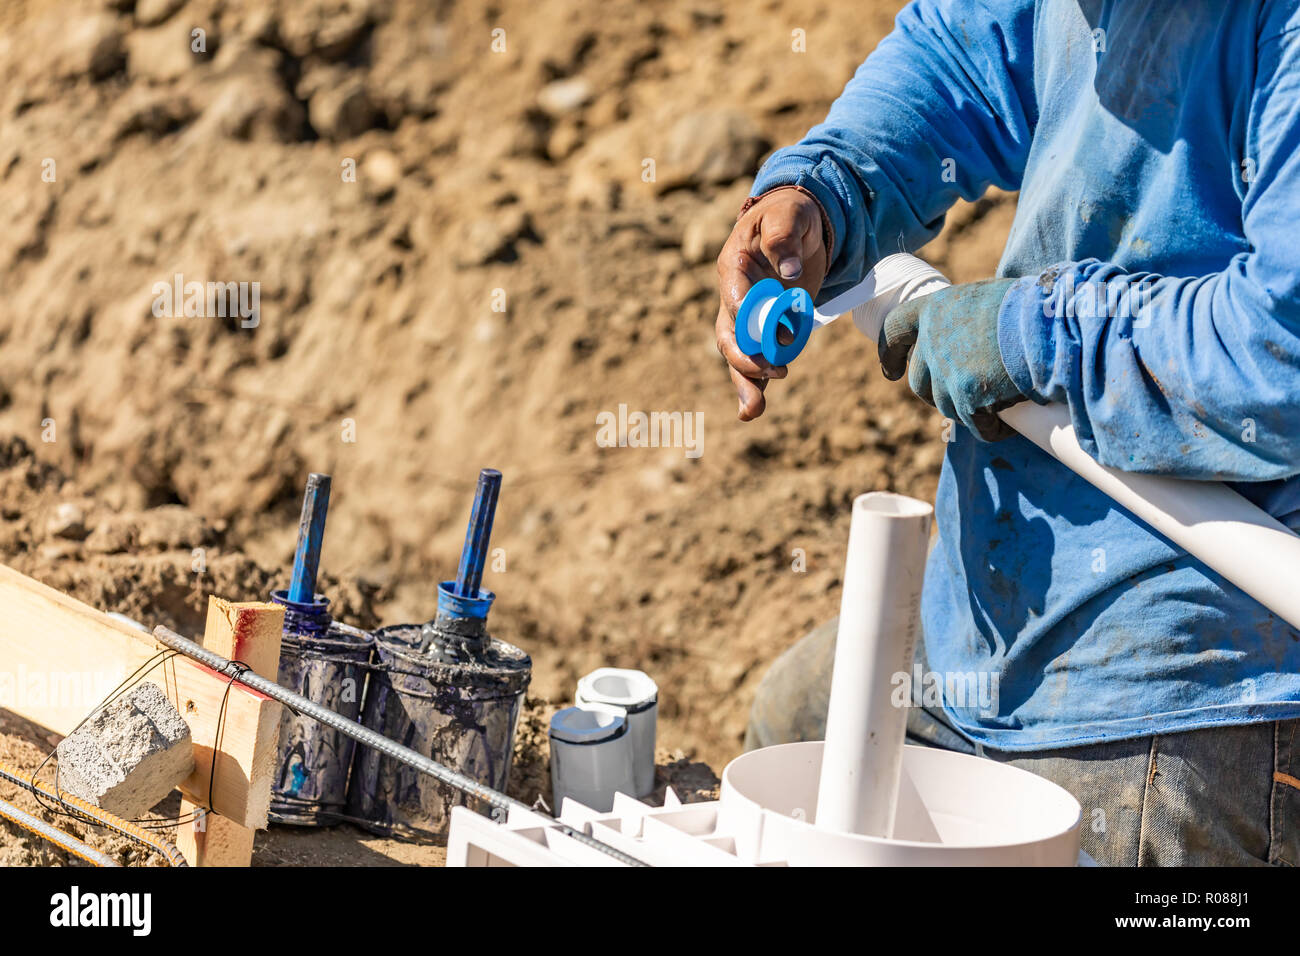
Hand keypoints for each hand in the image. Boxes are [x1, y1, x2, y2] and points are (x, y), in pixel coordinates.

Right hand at [715, 187, 828, 420]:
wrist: (799, 224)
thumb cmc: (790, 214)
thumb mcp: (790, 214)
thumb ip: (784, 237)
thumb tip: (789, 271)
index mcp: (733, 266)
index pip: (733, 295)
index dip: (746, 315)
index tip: (768, 332)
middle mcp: (734, 296)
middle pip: (729, 334)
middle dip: (743, 360)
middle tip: (768, 374)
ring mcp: (748, 316)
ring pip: (739, 354)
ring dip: (745, 382)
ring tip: (752, 412)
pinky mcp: (765, 328)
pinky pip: (757, 357)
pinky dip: (757, 383)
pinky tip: (755, 409)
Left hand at [878, 278, 1024, 440]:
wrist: (1055, 324)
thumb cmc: (1033, 306)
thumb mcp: (990, 299)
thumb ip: (966, 319)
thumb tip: (968, 341)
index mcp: (937, 307)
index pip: (896, 328)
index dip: (890, 352)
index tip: (891, 371)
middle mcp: (933, 340)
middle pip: (920, 382)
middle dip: (938, 393)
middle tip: (966, 396)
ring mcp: (947, 372)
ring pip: (948, 407)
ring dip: (971, 411)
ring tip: (1001, 402)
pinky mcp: (967, 398)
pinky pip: (976, 426)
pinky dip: (991, 429)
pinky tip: (1007, 426)